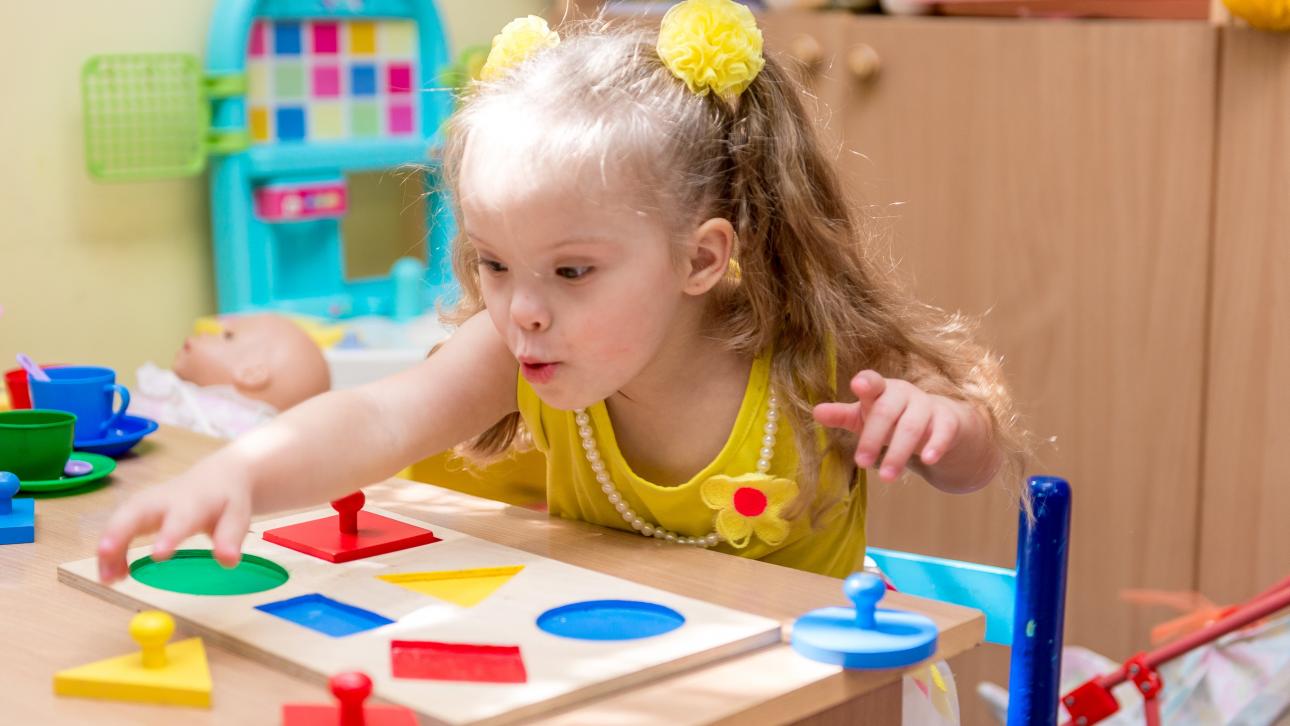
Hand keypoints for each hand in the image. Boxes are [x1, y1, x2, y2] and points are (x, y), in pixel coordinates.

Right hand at [96, 463, 252, 583]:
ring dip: (109, 549)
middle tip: (106, 560)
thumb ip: (231, 537)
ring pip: (119, 520)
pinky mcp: (136, 510)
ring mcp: (146, 502)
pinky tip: (114, 574)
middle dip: (118, 534)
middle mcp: (164, 499)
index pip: (180, 518)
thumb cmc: (227, 500)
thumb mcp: (238, 517)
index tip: (158, 555)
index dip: (168, 536)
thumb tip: (228, 561)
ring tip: (108, 579)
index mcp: (193, 502)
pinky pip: (117, 529)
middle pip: (134, 512)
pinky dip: (111, 551)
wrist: (218, 476)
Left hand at [812, 370, 970, 482]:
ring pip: (912, 426)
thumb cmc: (895, 418)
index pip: (873, 382)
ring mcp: (927, 406)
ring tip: (886, 477)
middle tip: (860, 463)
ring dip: (898, 452)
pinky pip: (943, 431)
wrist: (943, 423)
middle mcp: (904, 394)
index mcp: (881, 390)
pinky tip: (928, 459)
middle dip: (873, 437)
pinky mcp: (948, 421)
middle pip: (887, 412)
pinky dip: (935, 445)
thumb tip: (815, 412)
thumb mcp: (866, 416)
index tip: (857, 385)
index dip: (866, 383)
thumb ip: (842, 415)